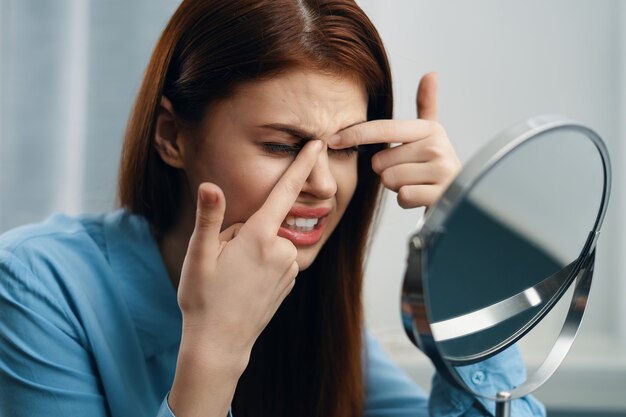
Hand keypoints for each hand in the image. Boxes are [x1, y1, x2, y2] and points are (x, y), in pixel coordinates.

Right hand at [177, 139, 323, 361]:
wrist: (220, 343)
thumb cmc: (204, 298)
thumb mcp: (199, 255)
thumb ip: (209, 216)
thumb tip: (211, 185)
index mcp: (260, 237)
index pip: (285, 191)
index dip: (301, 165)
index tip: (318, 143)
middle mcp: (283, 250)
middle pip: (265, 221)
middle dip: (244, 230)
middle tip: (224, 258)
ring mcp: (289, 268)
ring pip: (270, 241)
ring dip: (253, 247)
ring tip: (234, 273)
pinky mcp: (290, 281)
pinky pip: (277, 258)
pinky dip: (262, 262)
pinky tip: (246, 282)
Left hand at [329, 72, 460, 207]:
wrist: (462, 196)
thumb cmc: (435, 165)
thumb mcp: (431, 135)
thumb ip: (427, 105)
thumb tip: (430, 73)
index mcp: (429, 129)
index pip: (383, 129)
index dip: (355, 134)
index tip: (332, 139)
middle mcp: (437, 146)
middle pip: (381, 162)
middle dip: (387, 172)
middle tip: (408, 172)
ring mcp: (441, 171)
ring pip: (389, 180)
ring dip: (397, 187)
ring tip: (416, 183)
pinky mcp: (440, 195)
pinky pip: (403, 196)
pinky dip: (406, 201)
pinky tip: (421, 196)